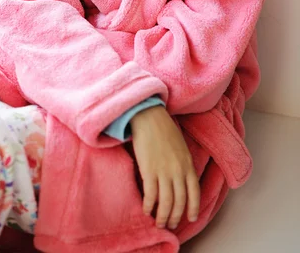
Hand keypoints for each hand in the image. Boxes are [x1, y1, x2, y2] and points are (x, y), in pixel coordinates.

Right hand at [130, 105, 199, 229]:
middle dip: (176, 216)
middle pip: (179, 201)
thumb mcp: (181, 146)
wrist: (149, 117)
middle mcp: (178, 171)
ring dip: (162, 216)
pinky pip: (150, 194)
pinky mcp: (149, 170)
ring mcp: (163, 171)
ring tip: (159, 222)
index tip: (191, 218)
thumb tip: (181, 180)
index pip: (194, 193)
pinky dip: (149, 205)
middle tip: (171, 224)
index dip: (193, 208)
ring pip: (166, 202)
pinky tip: (146, 210)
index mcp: (188, 164)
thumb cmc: (164, 129)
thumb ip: (183, 163)